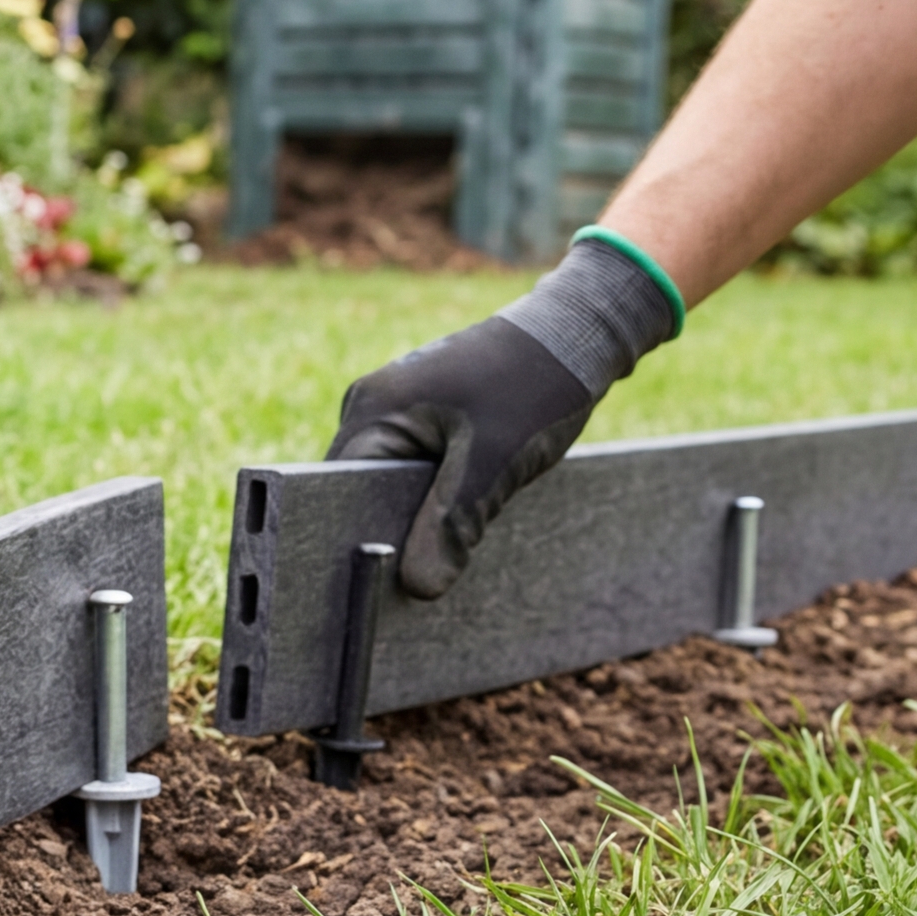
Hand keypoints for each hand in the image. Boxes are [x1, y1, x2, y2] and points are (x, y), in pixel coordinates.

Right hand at [326, 317, 597, 598]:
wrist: (582, 329)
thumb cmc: (536, 384)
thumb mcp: (495, 461)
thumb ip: (452, 524)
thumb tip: (419, 586)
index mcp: (375, 408)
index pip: (334, 488)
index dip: (347, 536)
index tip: (372, 581)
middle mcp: (374, 404)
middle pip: (358, 488)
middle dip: (387, 530)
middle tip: (415, 575)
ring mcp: (400, 406)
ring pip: (391, 482)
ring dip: (416, 514)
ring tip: (442, 548)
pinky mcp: (428, 413)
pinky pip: (415, 467)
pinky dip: (434, 495)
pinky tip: (460, 517)